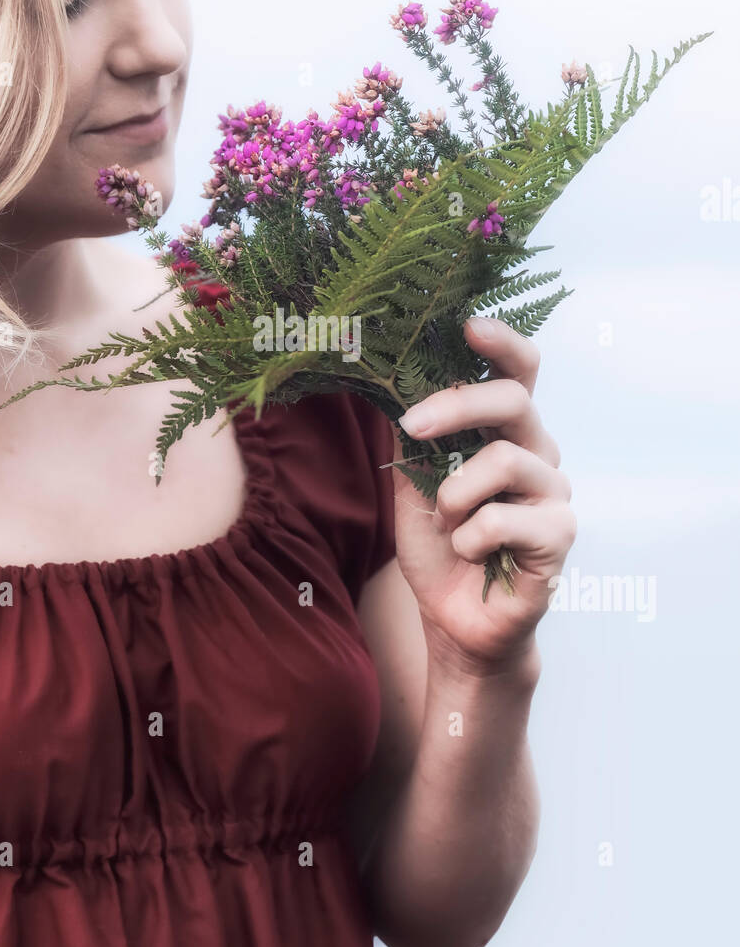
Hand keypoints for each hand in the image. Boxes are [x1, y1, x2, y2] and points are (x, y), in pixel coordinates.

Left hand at [389, 316, 575, 671]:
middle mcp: (538, 452)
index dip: (501, 342)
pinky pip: (504, 518)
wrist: (454, 620)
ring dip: (454, 494)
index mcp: (505, 431)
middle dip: (457, 405)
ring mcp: (554, 493)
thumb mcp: (411, 482)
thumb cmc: (439, 545)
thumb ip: (411, 433)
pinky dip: (469, 536)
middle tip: (414, 425)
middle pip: (515, 399)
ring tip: (445, 522)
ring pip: (504, 460)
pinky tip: (470, 553)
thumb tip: (388, 378)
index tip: (466, 326)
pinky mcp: (559, 535)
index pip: (518, 370)